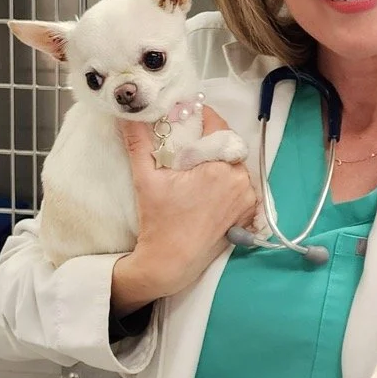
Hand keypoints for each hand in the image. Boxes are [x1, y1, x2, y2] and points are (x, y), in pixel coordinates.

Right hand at [111, 106, 257, 314]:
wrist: (171, 263)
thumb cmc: (159, 222)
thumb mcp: (146, 178)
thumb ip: (138, 141)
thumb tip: (128, 114)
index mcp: (220, 167)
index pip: (218, 126)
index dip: (202, 118)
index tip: (187, 116)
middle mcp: (241, 180)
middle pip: (228, 146)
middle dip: (209, 142)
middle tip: (188, 143)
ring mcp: (247, 198)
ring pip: (235, 165)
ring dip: (219, 162)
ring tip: (196, 167)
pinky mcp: (248, 213)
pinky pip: (241, 186)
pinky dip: (228, 182)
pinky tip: (208, 187)